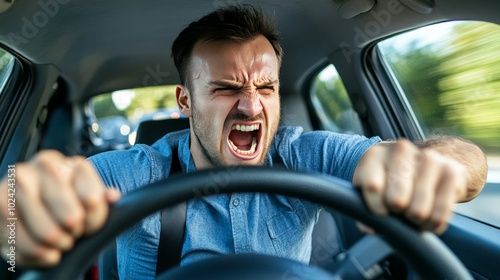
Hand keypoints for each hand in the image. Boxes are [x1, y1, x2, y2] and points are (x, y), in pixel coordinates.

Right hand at [0, 150, 120, 266]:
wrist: (26, 201)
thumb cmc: (62, 201)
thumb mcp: (86, 197)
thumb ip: (101, 197)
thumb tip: (113, 196)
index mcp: (74, 164)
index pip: (93, 200)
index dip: (94, 221)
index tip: (88, 224)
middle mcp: (46, 166)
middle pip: (71, 218)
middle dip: (74, 234)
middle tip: (71, 234)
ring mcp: (20, 181)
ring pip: (49, 233)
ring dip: (57, 245)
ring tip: (57, 241)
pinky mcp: (0, 202)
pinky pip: (25, 243)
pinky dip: (38, 253)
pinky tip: (42, 247)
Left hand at [353, 139, 467, 233]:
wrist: (421, 165)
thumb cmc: (387, 183)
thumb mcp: (367, 191)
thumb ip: (363, 210)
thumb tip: (371, 228)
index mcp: (375, 155)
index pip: (373, 188)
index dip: (377, 208)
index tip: (381, 211)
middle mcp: (402, 150)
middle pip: (397, 200)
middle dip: (398, 213)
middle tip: (399, 210)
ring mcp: (429, 158)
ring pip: (419, 210)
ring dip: (416, 221)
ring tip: (413, 214)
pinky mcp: (452, 171)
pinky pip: (441, 214)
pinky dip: (434, 223)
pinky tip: (429, 217)